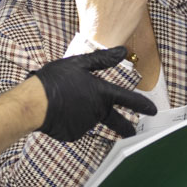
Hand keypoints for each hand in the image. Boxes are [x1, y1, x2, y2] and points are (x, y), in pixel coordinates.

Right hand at [29, 47, 156, 139]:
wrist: (34, 104)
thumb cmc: (54, 80)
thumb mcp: (79, 64)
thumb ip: (102, 60)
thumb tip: (122, 52)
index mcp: (101, 93)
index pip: (128, 100)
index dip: (143, 104)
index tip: (153, 111)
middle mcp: (97, 111)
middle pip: (116, 121)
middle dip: (126, 127)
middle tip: (132, 132)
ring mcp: (86, 125)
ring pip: (90, 120)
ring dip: (84, 114)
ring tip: (65, 103)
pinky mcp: (74, 134)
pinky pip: (75, 127)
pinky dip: (70, 121)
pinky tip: (59, 113)